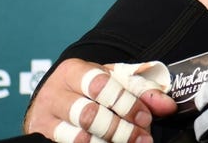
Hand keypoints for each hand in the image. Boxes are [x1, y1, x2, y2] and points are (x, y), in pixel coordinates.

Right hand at [24, 59, 177, 142]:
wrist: (56, 98)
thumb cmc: (90, 88)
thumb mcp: (116, 81)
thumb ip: (143, 90)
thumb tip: (168, 106)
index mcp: (73, 71)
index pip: (101, 86)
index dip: (127, 104)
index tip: (146, 118)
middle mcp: (54, 94)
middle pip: (89, 115)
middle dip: (121, 129)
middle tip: (142, 137)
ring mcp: (43, 119)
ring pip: (78, 138)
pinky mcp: (40, 136)